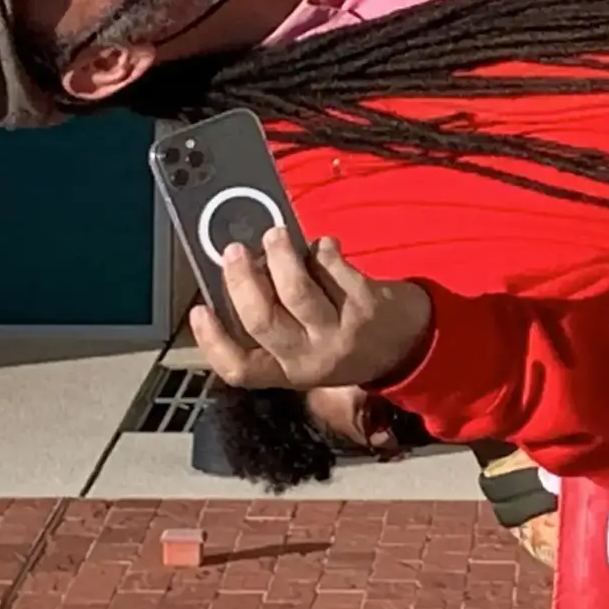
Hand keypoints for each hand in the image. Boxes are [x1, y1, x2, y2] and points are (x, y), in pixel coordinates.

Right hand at [194, 230, 435, 390]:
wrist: (409, 345)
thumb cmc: (344, 340)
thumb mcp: (306, 348)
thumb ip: (274, 321)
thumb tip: (240, 269)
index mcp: (289, 373)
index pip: (240, 369)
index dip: (212, 342)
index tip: (199, 309)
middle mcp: (312, 358)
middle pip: (262, 320)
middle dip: (242, 280)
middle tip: (234, 250)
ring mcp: (340, 332)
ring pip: (297, 291)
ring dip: (280, 256)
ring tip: (275, 235)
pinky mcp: (365, 304)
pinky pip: (332, 268)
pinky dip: (320, 249)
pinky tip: (320, 245)